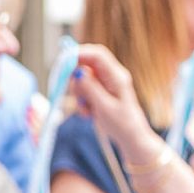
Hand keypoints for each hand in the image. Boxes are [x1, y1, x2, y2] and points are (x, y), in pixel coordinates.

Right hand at [68, 45, 166, 166]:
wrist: (130, 138)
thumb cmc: (122, 124)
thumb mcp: (104, 107)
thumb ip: (91, 88)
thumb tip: (78, 72)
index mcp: (117, 77)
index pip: (97, 54)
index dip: (79, 53)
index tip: (63, 62)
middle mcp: (112, 76)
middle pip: (87, 64)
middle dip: (76, 78)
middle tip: (76, 95)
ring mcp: (106, 83)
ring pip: (82, 78)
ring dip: (79, 93)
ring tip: (88, 110)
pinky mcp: (100, 92)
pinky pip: (84, 89)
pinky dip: (82, 100)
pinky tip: (90, 113)